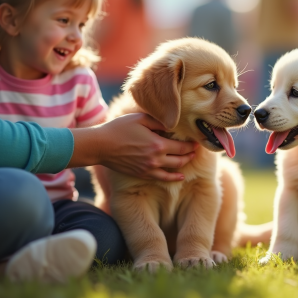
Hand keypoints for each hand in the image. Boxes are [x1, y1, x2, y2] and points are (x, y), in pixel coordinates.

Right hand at [72, 113, 196, 180]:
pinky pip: (162, 178)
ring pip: (173, 170)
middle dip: (190, 154)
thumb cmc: (119, 128)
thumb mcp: (141, 118)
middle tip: (196, 149)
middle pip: (181, 159)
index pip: (182, 146)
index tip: (196, 141)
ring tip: (190, 159)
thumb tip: (174, 123)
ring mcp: (149, 168)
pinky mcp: (142, 174)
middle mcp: (156, 158)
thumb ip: (159, 122)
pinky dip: (173, 178)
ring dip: (184, 165)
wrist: (100, 146)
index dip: (192, 144)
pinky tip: (180, 177)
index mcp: (158, 144)